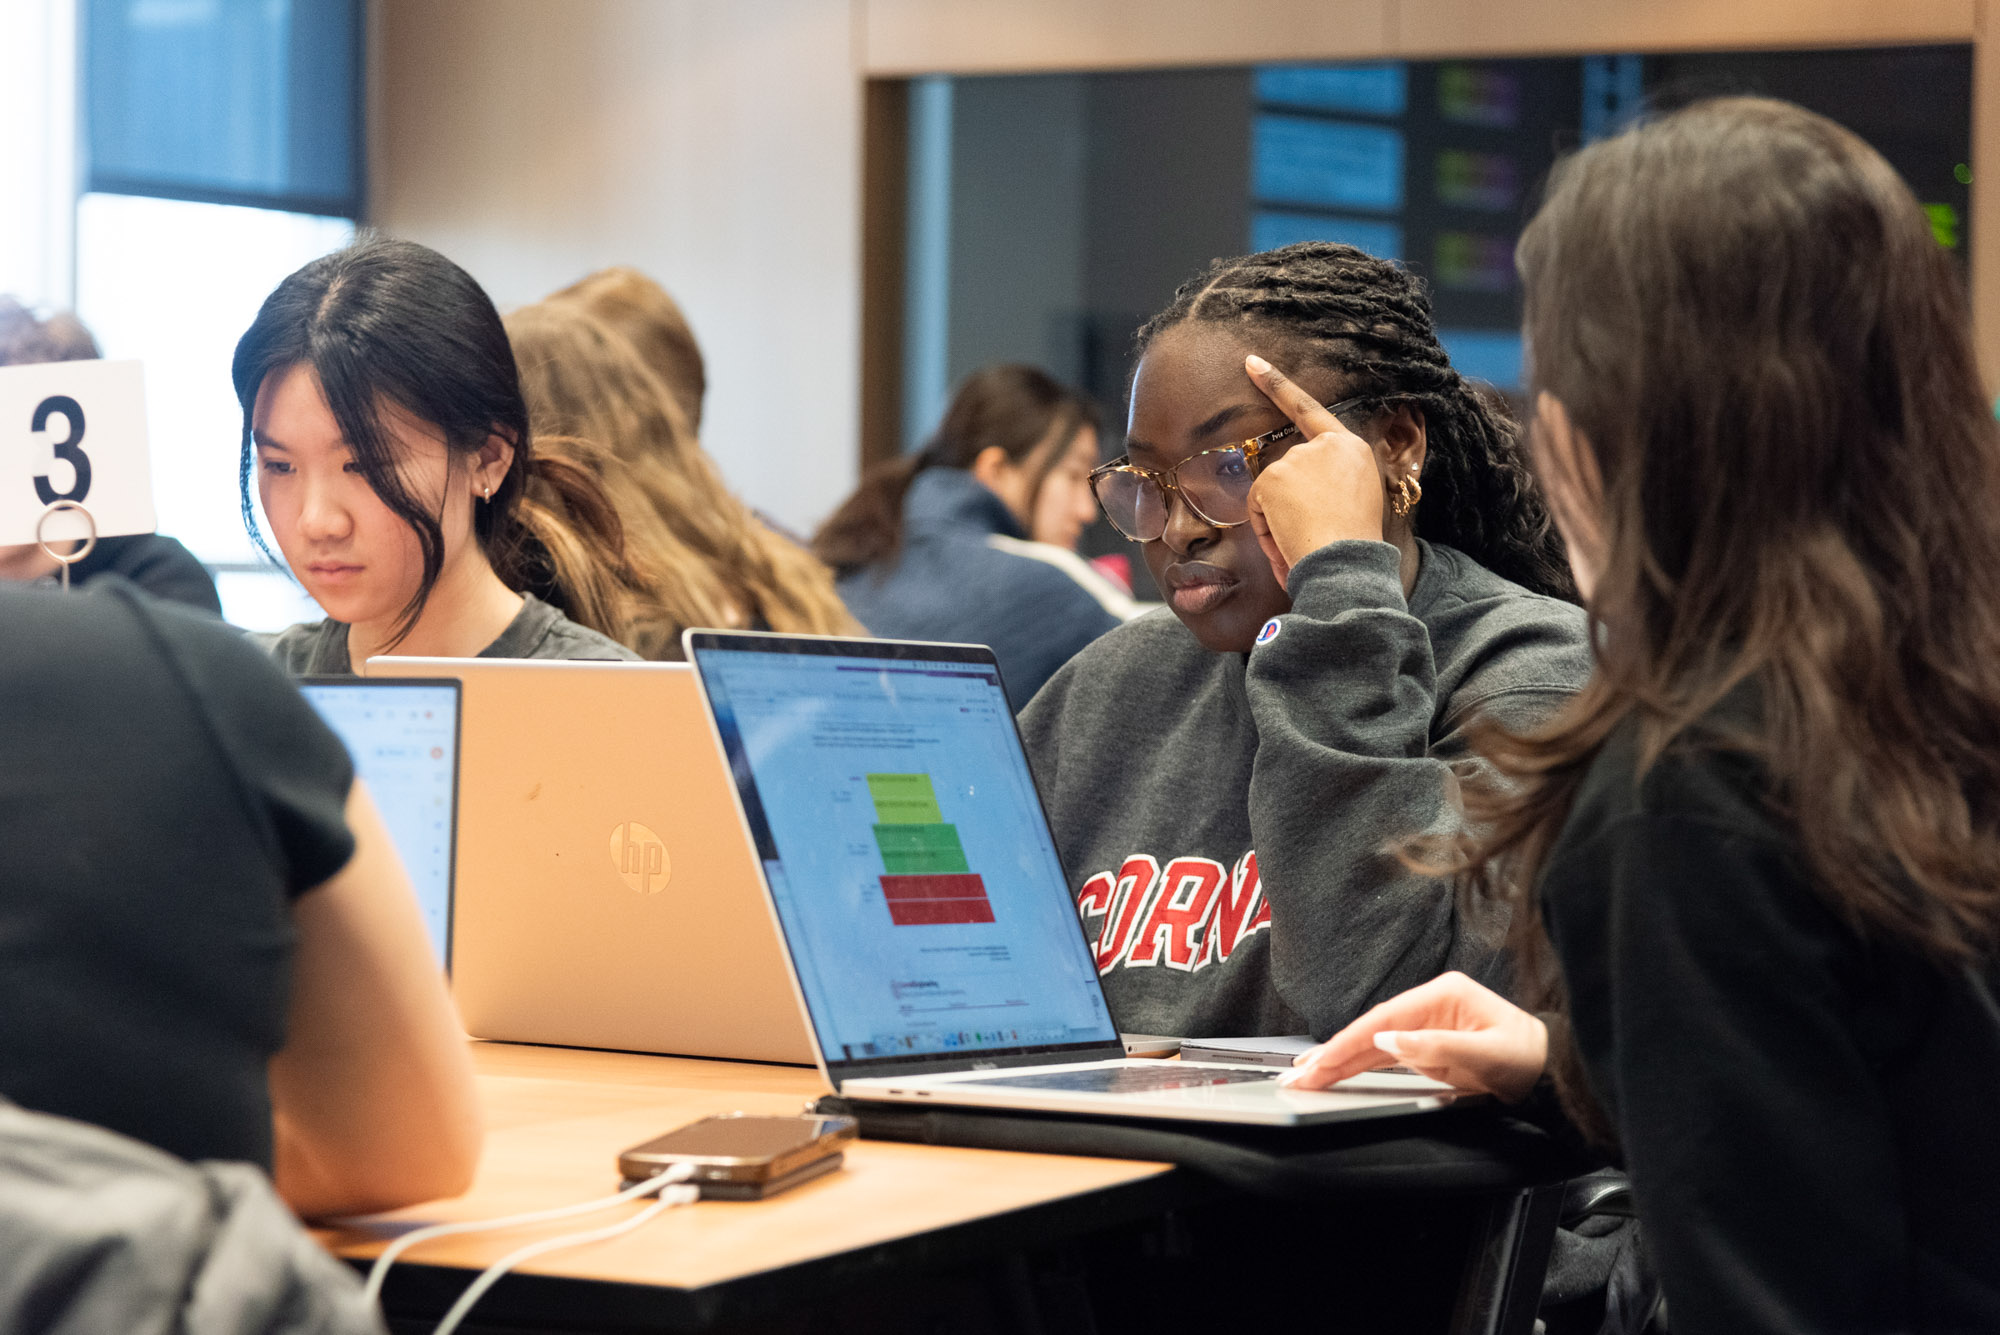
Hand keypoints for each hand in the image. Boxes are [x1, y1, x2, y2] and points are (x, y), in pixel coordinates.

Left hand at [1242, 353, 1386, 587]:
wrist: (1348, 563)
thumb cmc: (1354, 545)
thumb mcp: (1357, 501)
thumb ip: (1331, 483)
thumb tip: (1301, 496)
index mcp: (1351, 448)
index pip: (1309, 409)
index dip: (1278, 385)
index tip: (1252, 363)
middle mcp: (1325, 446)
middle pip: (1286, 470)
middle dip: (1288, 503)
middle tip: (1315, 531)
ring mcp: (1297, 458)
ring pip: (1270, 491)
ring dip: (1279, 519)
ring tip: (1308, 537)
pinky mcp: (1274, 477)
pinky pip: (1256, 507)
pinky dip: (1266, 528)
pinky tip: (1291, 535)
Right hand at [1276, 971, 1548, 1101]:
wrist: (1553, 1074)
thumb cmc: (1529, 1059)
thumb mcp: (1487, 1054)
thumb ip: (1435, 1048)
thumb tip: (1388, 1040)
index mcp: (1444, 995)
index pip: (1384, 1018)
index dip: (1350, 1041)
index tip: (1323, 1061)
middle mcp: (1430, 1006)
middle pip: (1371, 1029)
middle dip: (1333, 1052)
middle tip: (1299, 1075)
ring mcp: (1427, 1026)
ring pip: (1372, 1043)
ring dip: (1339, 1060)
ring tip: (1305, 1075)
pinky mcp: (1427, 1047)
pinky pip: (1383, 1056)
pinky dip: (1357, 1065)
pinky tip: (1334, 1072)